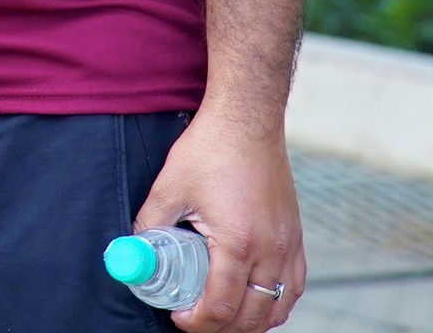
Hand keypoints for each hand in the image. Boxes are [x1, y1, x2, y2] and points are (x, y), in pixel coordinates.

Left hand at [134, 108, 304, 330]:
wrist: (247, 119)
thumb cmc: (209, 149)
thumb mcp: (169, 187)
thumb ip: (151, 224)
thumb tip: (136, 251)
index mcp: (238, 243)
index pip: (221, 307)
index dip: (197, 323)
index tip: (178, 319)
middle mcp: (271, 250)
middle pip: (253, 317)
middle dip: (222, 328)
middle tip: (196, 320)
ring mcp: (289, 244)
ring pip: (280, 306)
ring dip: (252, 321)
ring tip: (223, 315)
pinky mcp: (297, 236)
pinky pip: (295, 285)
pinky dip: (277, 302)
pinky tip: (256, 299)